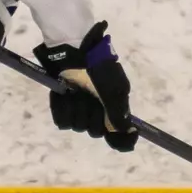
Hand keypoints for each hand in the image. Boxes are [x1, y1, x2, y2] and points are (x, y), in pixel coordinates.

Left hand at [33, 21, 136, 152]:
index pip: (117, 136)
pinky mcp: (62, 107)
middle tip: (91, 96)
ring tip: (76, 91)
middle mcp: (98, 112)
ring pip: (77, 126)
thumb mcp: (114, 90)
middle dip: (91, 114)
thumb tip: (129, 133)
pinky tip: (64, 95)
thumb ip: (119, 114)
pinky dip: (62, 108)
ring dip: (76, 108)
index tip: (111, 130)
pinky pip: (61, 122)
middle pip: (95, 131)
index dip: (118, 139)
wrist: (74, 53)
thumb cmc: (98, 70)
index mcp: (114, 108)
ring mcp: (79, 110)